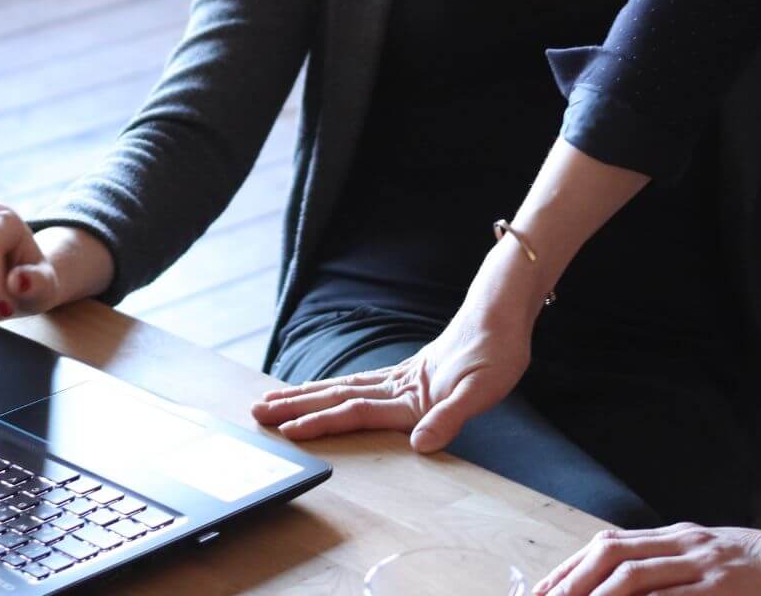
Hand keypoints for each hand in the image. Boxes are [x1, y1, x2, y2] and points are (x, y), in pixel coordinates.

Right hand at [249, 309, 529, 452]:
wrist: (502, 315)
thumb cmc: (496, 354)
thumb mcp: (481, 391)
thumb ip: (450, 417)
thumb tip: (422, 445)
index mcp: (410, 395)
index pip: (356, 411)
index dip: (322, 423)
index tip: (289, 431)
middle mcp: (398, 385)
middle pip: (337, 396)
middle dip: (297, 406)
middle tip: (258, 412)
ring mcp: (400, 377)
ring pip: (343, 388)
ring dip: (308, 395)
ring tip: (275, 399)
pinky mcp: (409, 373)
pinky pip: (360, 384)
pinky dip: (335, 388)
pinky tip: (326, 390)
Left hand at [533, 523, 760, 595]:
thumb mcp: (713, 556)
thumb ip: (674, 566)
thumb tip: (628, 579)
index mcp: (678, 536)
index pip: (609, 545)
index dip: (572, 567)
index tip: (545, 590)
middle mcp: (684, 545)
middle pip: (611, 553)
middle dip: (572, 579)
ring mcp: (702, 567)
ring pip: (633, 574)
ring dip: (595, 594)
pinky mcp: (721, 589)